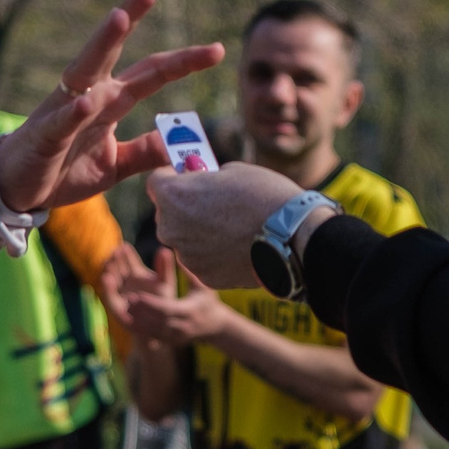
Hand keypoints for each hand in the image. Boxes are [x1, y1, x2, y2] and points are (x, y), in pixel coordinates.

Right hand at [0, 0, 225, 210]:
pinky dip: (75, 111)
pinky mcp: (46, 135)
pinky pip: (62, 120)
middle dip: (130, 16)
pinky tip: (88, 101)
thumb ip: (145, 151)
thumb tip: (179, 143)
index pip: (150, 73)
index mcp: (109, 101)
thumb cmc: (63, 170)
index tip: (217, 49)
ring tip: (119, 17)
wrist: (17, 190)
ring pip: (86, 70)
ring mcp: (65, 111)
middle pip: (114, 51)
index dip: (183, 61)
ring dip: (102, 42)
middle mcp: (89, 95)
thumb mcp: (114, 165)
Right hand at [94, 246, 156, 342]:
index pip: (129, 260)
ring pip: (111, 280)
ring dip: (109, 271)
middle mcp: (125, 281)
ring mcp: (119, 293)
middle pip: (117, 267)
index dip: (127, 254)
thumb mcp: (165, 284)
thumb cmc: (164, 303)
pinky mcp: (115, 306)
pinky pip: (109, 296)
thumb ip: (164, 269)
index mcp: (136, 274)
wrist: (158, 326)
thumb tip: (164, 250)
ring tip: (109, 262)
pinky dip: (107, 287)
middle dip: (115, 260)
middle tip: (115, 252)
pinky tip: (106, 278)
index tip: (125, 246)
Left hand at [120, 249, 233, 346]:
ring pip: (153, 331)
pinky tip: (130, 320)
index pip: (166, 309)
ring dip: (138, 321)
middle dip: (140, 311)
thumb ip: (189, 272)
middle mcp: (182, 327)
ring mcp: (177, 337)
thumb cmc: (208, 301)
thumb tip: (176, 253)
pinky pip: (153, 337)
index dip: (149, 303)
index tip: (135, 295)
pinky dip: (141, 329)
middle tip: (126, 300)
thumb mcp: (202, 286)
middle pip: (156, 321)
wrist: (216, 327)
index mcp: (189, 312)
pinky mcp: (172, 342)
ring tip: (125, 308)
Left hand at [147, 161, 306, 287]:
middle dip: (183, 207)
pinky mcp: (203, 276)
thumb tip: (199, 181)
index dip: (172, 177)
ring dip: (198, 232)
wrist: (292, 237)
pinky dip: (213, 253)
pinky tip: (237, 246)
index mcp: (172, 196)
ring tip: (231, 226)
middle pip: (167, 213)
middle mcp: (170, 228)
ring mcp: (185, 256)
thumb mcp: (232, 171)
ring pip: (184, 239)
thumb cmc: (264, 197)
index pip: (156, 181)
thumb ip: (206, 177)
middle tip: (211, 202)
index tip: (188, 177)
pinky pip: (201, 259)